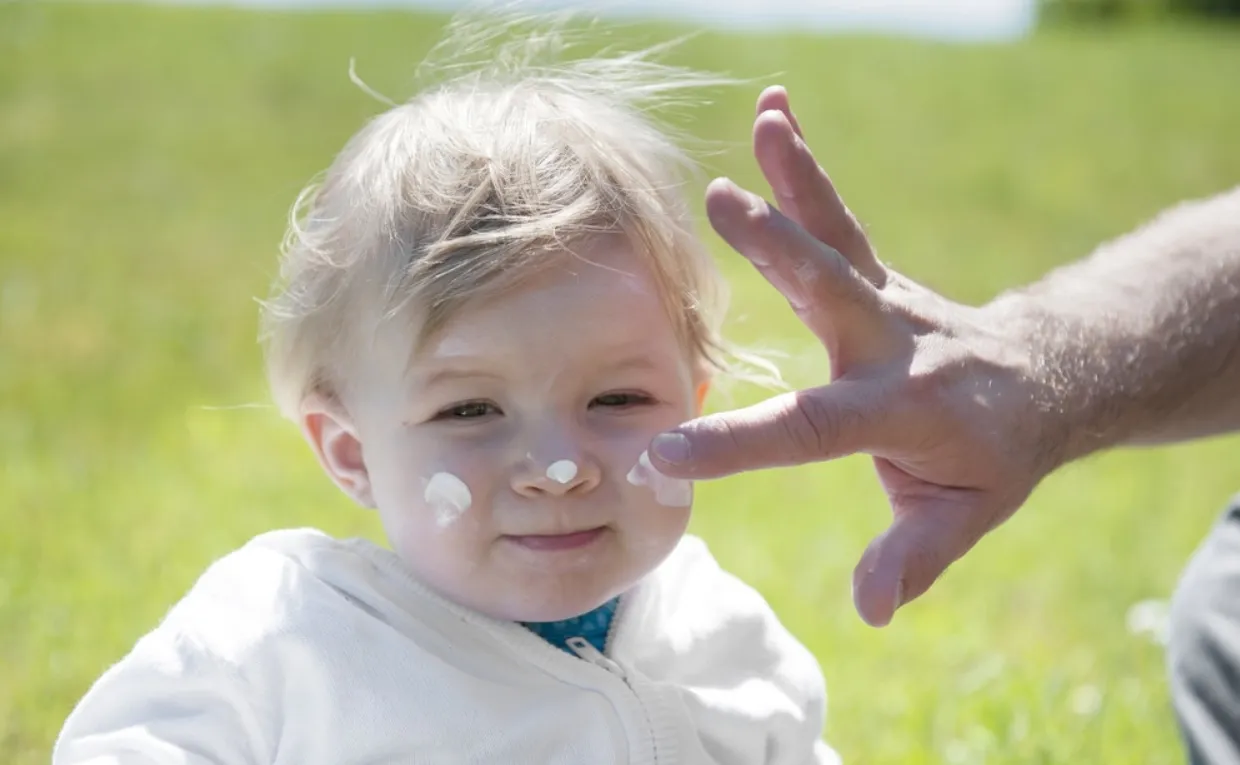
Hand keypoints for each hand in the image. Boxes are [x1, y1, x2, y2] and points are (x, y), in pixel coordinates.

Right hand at [649, 86, 1065, 626]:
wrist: (1043, 380)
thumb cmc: (993, 457)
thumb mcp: (965, 518)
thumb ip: (913, 557)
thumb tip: (871, 611)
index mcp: (903, 411)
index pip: (811, 430)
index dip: (737, 446)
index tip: (660, 455)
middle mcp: (893, 343)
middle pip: (834, 291)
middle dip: (780, 249)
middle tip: (725, 204)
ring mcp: (887, 299)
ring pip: (838, 235)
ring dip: (798, 177)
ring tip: (765, 122)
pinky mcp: (877, 273)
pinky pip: (836, 218)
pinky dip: (803, 169)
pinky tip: (773, 115)